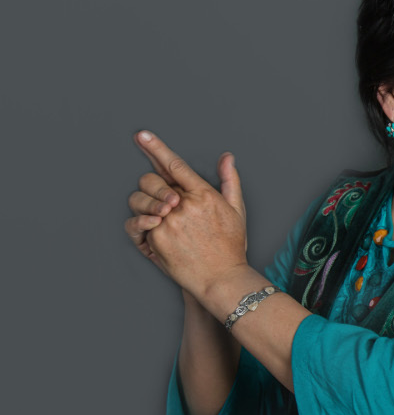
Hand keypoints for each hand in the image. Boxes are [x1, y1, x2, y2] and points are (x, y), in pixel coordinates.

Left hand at [126, 131, 248, 297]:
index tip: (142, 136)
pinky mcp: (156, 239)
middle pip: (151, 180)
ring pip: (140, 201)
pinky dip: (142, 223)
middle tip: (162, 199)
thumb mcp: (237, 210)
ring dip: (146, 204)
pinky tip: (155, 227)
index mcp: (204, 195)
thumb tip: (226, 157)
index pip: (174, 165)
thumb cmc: (230, 246)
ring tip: (161, 216)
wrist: (220, 278)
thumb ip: (229, 181)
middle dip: (152, 186)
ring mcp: (167, 223)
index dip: (156, 148)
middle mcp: (184, 206)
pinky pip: (137, 222)